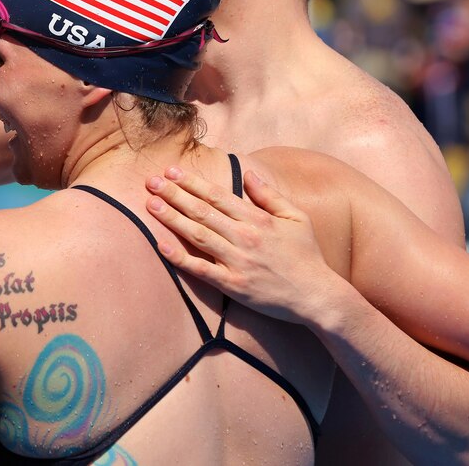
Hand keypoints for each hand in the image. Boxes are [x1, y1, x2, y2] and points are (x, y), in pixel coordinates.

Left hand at [145, 165, 341, 325]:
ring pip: (198, 235)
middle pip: (202, 211)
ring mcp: (237, 261)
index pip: (217, 195)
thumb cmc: (307, 256)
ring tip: (151, 205)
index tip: (172, 171)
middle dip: (174, 194)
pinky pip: (201, 270)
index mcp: (258, 219)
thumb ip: (270, 195)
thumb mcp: (297, 218)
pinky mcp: (233, 285)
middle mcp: (245, 237)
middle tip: (151, 181)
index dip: (192, 182)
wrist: (318, 296)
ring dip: (172, 218)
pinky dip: (180, 258)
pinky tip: (161, 246)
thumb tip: (249, 174)